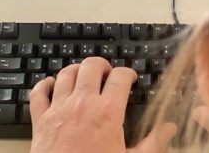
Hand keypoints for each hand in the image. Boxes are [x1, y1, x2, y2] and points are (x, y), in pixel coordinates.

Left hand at [30, 57, 176, 152]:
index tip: (130, 78)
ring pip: (66, 74)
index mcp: (107, 113)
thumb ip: (153, 143)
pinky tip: (51, 85)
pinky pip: (38, 93)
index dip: (128, 72)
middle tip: (107, 73)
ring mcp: (59, 110)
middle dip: (102, 65)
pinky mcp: (41, 121)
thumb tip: (170, 128)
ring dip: (76, 70)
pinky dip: (44, 85)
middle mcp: (83, 104)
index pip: (120, 76)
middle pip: (91, 66)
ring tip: (83, 75)